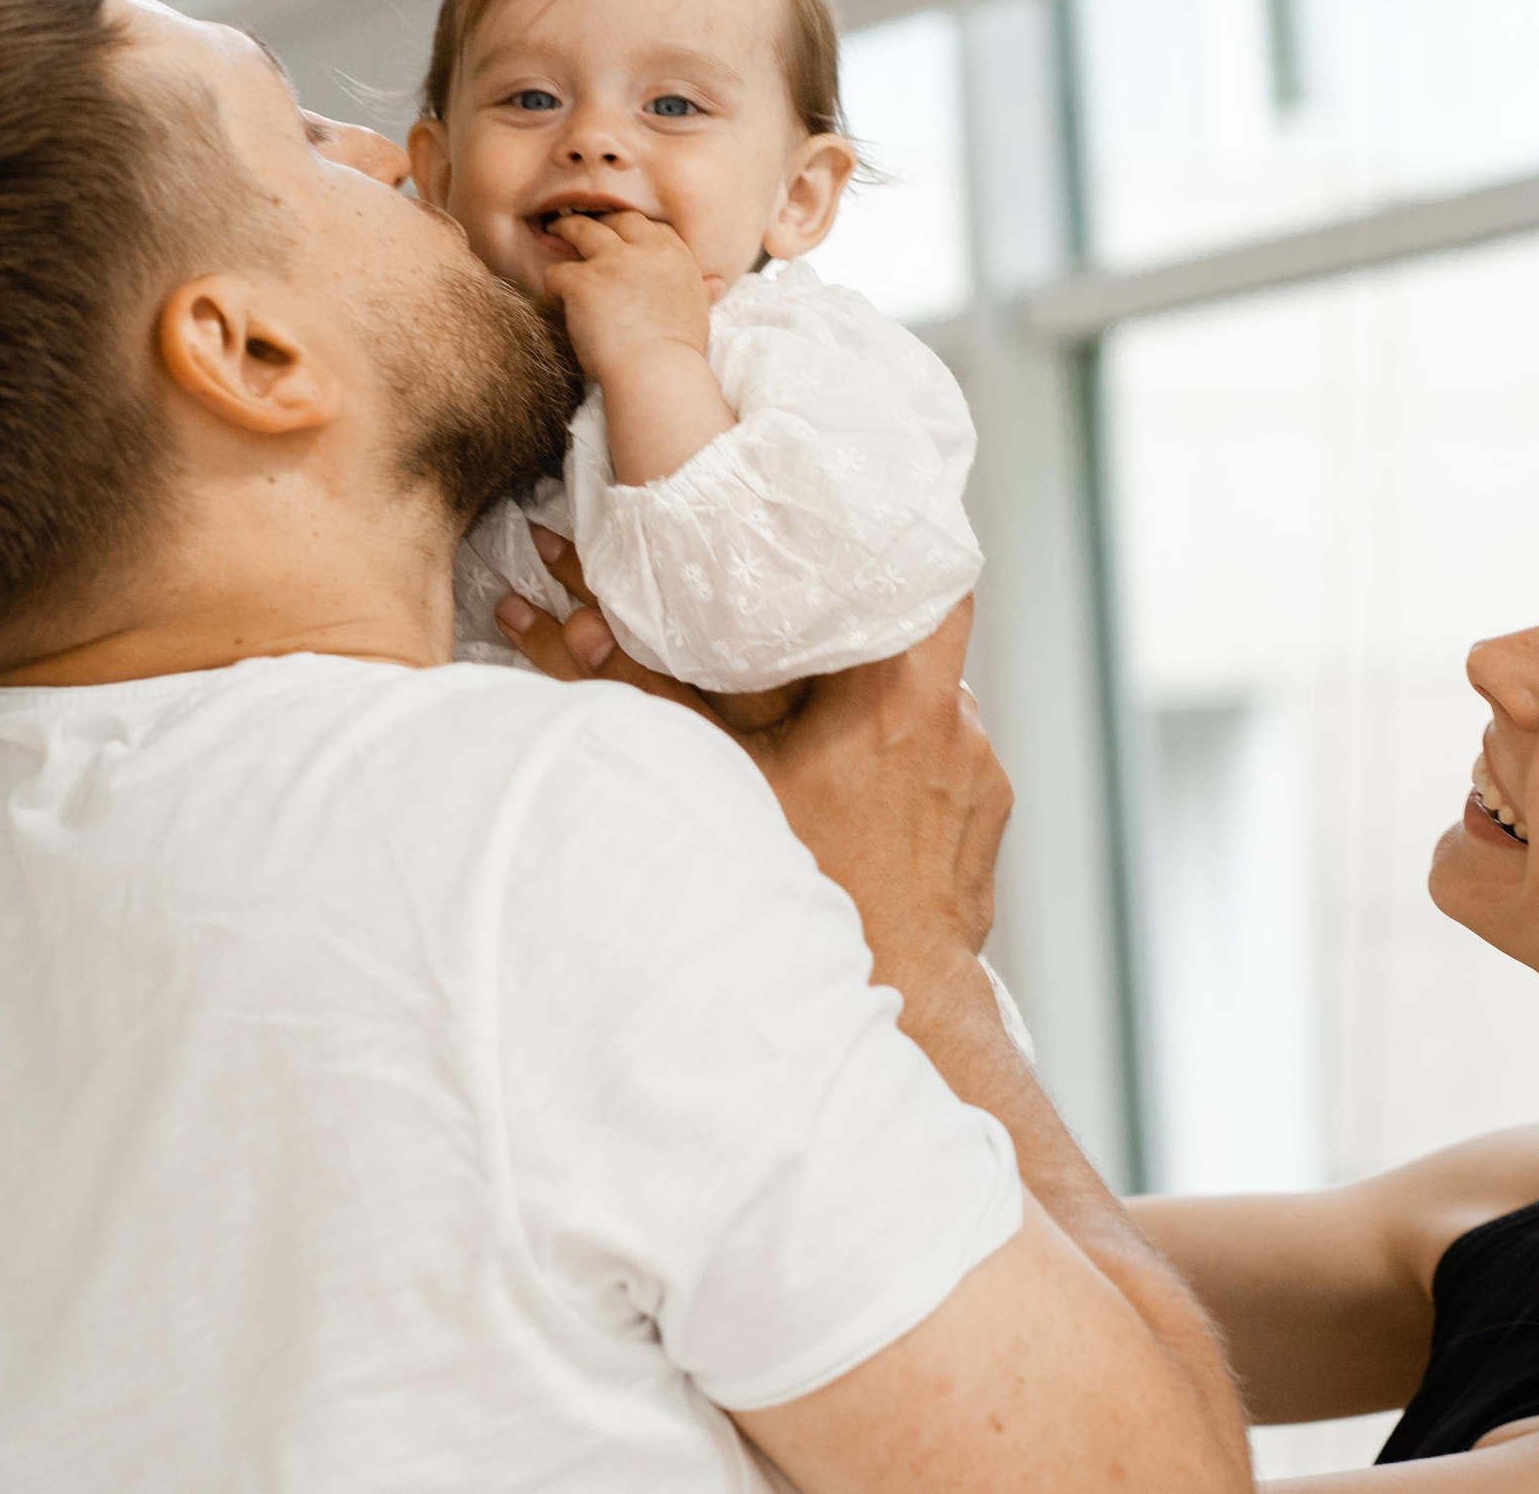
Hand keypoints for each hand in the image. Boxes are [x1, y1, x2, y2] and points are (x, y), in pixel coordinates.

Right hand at [494, 531, 1008, 982]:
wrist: (891, 1000)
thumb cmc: (804, 897)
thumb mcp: (710, 778)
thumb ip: (639, 690)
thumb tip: (550, 620)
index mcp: (896, 695)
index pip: (923, 568)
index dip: (885, 542)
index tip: (843, 538)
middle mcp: (954, 723)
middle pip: (921, 630)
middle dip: (868, 629)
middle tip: (813, 633)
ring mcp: (981, 771)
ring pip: (932, 698)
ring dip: (883, 702)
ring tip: (828, 724)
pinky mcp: (989, 813)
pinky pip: (948, 755)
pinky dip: (907, 757)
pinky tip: (860, 788)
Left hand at [544, 210, 721, 387]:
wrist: (656, 371)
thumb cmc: (678, 352)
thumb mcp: (699, 314)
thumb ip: (701, 292)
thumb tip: (717, 285)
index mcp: (676, 259)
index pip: (654, 228)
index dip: (636, 229)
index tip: (626, 236)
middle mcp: (645, 251)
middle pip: (618, 220)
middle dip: (602, 220)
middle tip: (586, 225)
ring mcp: (611, 263)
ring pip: (581, 231)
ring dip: (567, 230)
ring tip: (554, 231)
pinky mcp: (582, 281)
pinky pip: (557, 273)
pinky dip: (553, 286)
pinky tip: (553, 297)